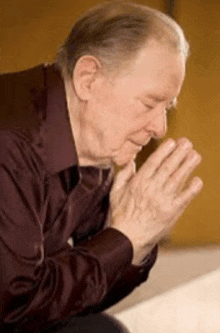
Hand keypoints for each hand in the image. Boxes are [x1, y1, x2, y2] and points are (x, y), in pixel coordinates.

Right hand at [110, 138, 202, 264]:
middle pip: (168, 167)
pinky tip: (198, 180)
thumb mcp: (115, 192)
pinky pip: (184, 198)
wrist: (127, 239)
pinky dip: (192, 189)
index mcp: (138, 183)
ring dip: (188, 166)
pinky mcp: (171, 212)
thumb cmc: (120, 215)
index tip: (172, 142)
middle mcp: (151, 189)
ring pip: (177, 179)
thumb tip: (131, 160)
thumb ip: (123, 175)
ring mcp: (162, 200)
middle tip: (188, 143)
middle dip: (179, 153)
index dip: (164, 151)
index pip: (153, 162)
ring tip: (196, 155)